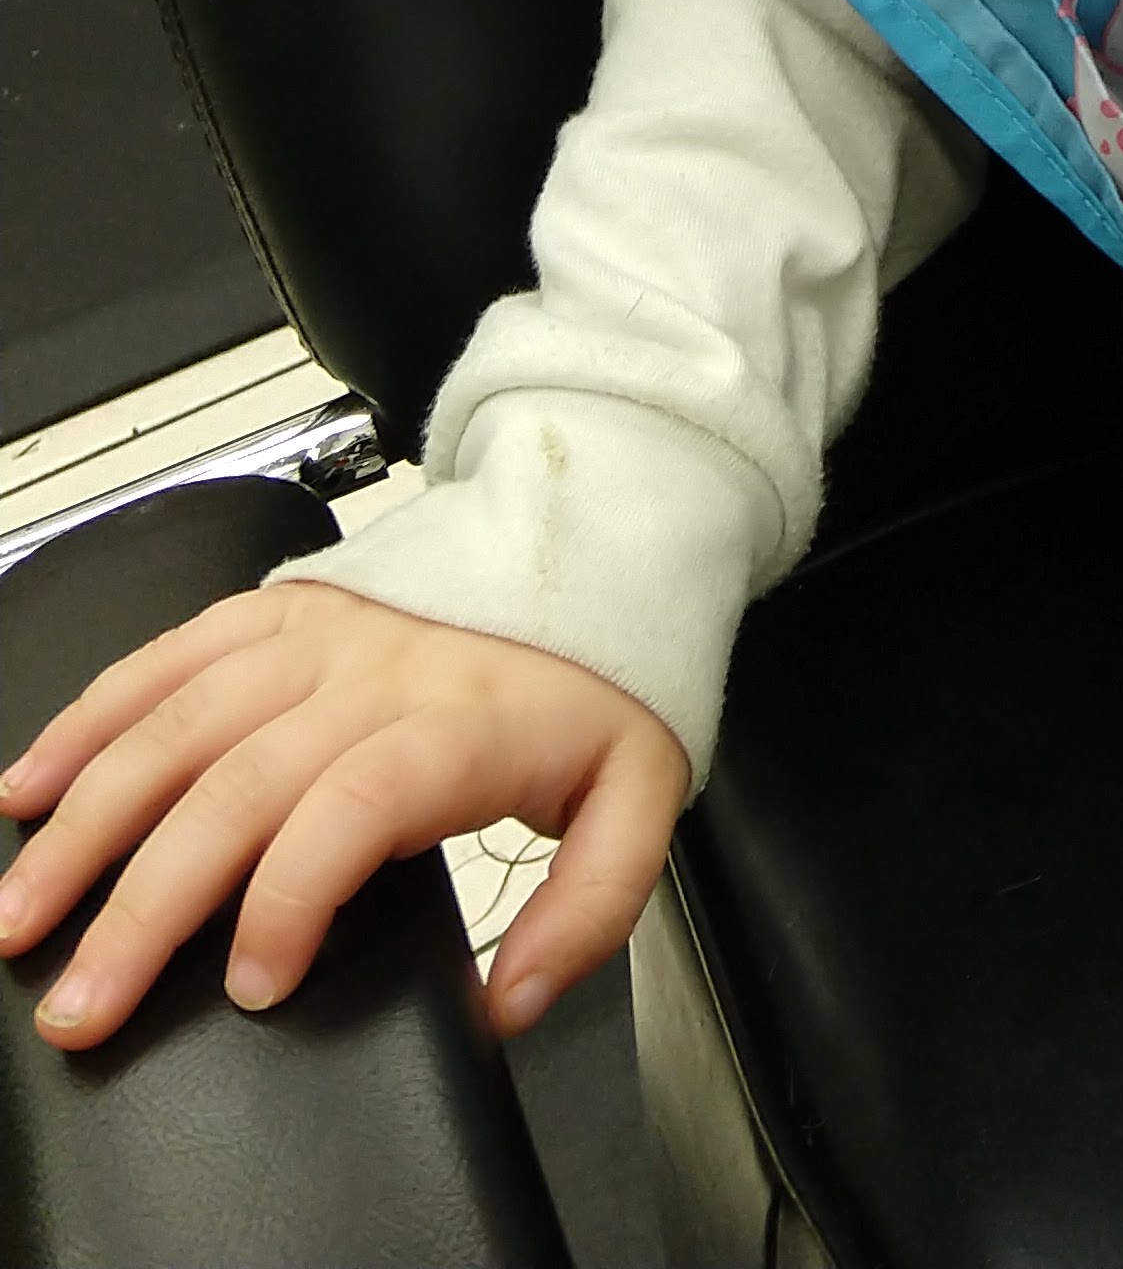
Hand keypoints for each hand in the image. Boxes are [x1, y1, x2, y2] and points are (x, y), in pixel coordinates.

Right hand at [0, 578, 686, 1049]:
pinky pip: (166, 655)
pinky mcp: (277, 606)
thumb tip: (509, 1003)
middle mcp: (369, 671)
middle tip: (83, 1006)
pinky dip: (88, 719)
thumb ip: (590, 907)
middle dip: (143, 905)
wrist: (597, 537)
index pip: (352, 805)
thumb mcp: (639, 795)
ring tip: (21, 914)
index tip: (250, 986)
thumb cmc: (600, 679)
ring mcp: (314, 632)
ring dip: (87, 821)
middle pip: (235, 785)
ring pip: (176, 723)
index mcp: (456, 723)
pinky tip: (26, 785)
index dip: (289, 896)